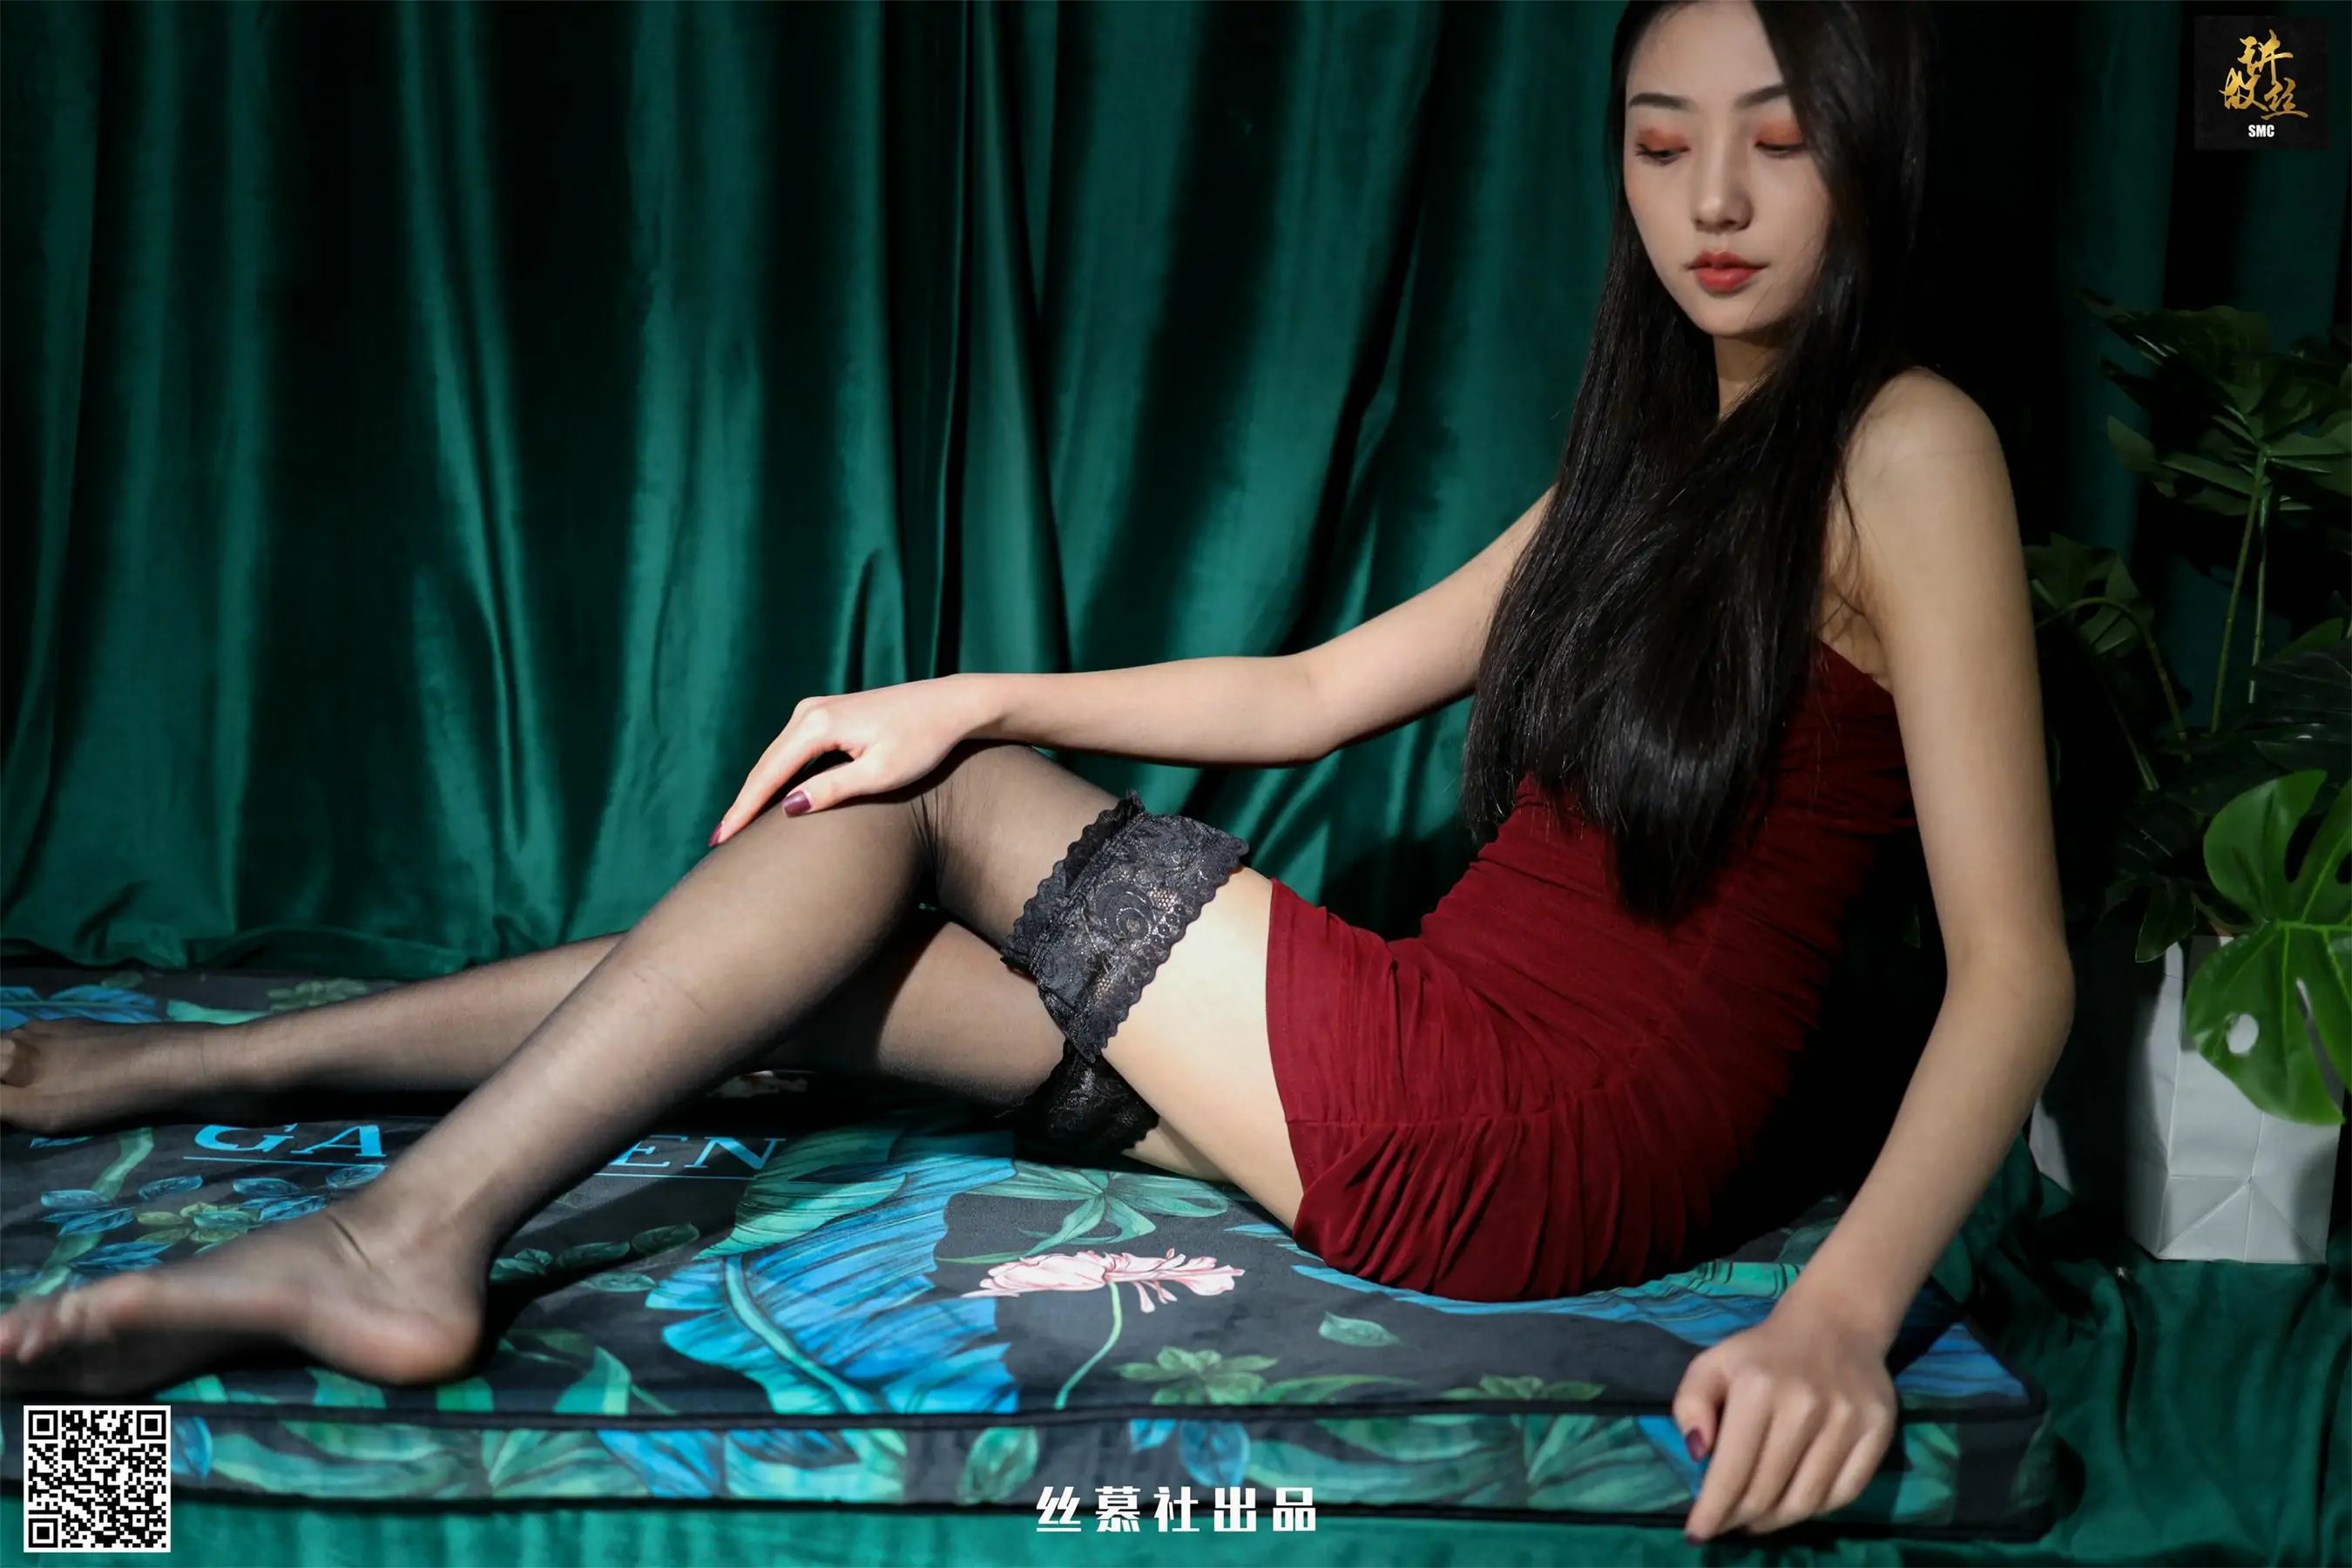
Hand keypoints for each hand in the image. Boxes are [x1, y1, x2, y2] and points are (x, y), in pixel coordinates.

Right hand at [709, 675, 987, 843]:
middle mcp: (810, 711)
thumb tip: (787, 808)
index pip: (769, 775)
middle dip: (743, 804)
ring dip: (757, 790)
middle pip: (765, 765)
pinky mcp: (827, 713)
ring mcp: (817, 709)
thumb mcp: (882, 773)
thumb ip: (833, 790)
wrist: (950, 705)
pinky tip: (769, 799)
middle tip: (718, 843)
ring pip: (776, 758)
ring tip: (736, 827)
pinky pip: (791, 751)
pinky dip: (776, 775)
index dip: (744, 810)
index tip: (721, 841)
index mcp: (819, 724)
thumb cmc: (924, 741)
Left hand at [1671, 1300, 1898, 1540]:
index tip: (1697, 1533)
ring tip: (1756, 1520)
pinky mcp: (1879, 1430)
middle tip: (1727, 1524)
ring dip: (1775, 1521)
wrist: (1834, 1325)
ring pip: (1806, 1501)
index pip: (1732, 1470)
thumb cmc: (1762, 1353)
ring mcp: (1847, 1419)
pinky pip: (1844, 1494)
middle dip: (1740, 1518)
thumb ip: (1691, 1404)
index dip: (1713, 1510)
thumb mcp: (1712, 1364)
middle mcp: (1804, 1405)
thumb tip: (1697, 1453)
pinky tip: (1793, 1504)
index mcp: (1756, 1387)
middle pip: (1767, 1492)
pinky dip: (1815, 1510)